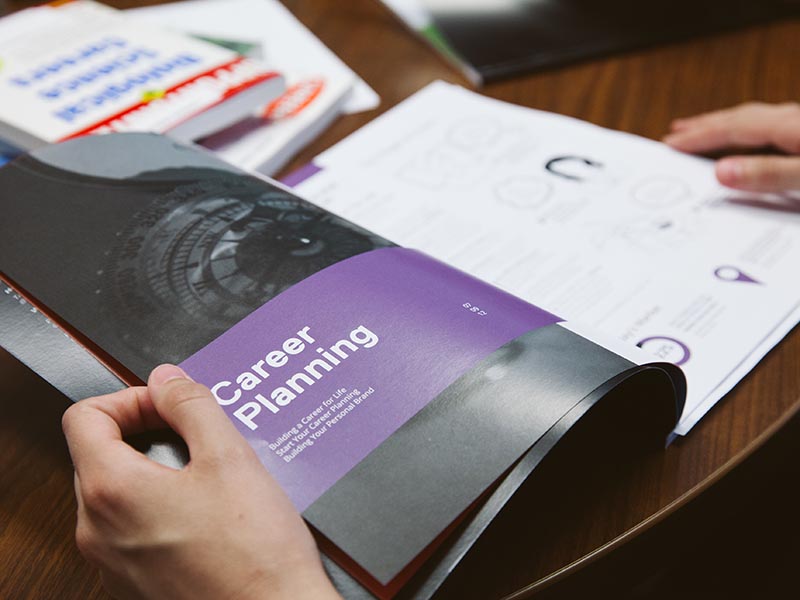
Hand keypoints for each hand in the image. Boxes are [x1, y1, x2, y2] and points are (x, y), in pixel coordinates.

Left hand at [62, 364, 340, 599]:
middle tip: (195, 431)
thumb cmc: (254, 553)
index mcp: (112, 491)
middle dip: (146, 430)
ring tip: (209, 469)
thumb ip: (191, 405)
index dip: (130, 398)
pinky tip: (208, 506)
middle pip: (99, 452)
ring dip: (155, 466)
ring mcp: (112, 561)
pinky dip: (160, 503)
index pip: (86, 417)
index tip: (168, 405)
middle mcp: (98, 530)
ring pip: (117, 489)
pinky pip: (131, 525)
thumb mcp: (229, 456)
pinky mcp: (133, 581)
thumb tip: (167, 380)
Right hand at [663, 102, 799, 192]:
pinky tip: (755, 141)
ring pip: (756, 121)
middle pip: (740, 119)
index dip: (699, 137)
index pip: (732, 128)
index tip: (671, 144)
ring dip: (726, 126)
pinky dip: (749, 133)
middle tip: (677, 130)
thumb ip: (769, 173)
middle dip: (706, 125)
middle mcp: (794, 119)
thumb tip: (722, 172)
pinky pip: (771, 128)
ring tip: (707, 131)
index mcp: (789, 125)